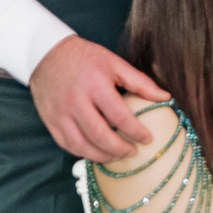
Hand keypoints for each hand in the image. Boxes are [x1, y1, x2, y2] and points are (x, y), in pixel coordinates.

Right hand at [30, 36, 164, 162]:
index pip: (119, 116)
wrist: (47, 54)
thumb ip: (140, 82)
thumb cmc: (86, 59)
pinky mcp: (49, 120)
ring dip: (100, 156)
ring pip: (80, 144)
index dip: (136, 131)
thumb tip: (166, 97)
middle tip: (133, 153)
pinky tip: (96, 153)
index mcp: (95, 85)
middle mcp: (75, 101)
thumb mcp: (115, 63)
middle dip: (119, 149)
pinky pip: (66, 143)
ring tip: (117, 157)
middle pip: (99, 135)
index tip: (148, 139)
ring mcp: (60, 113)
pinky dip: (82, 152)